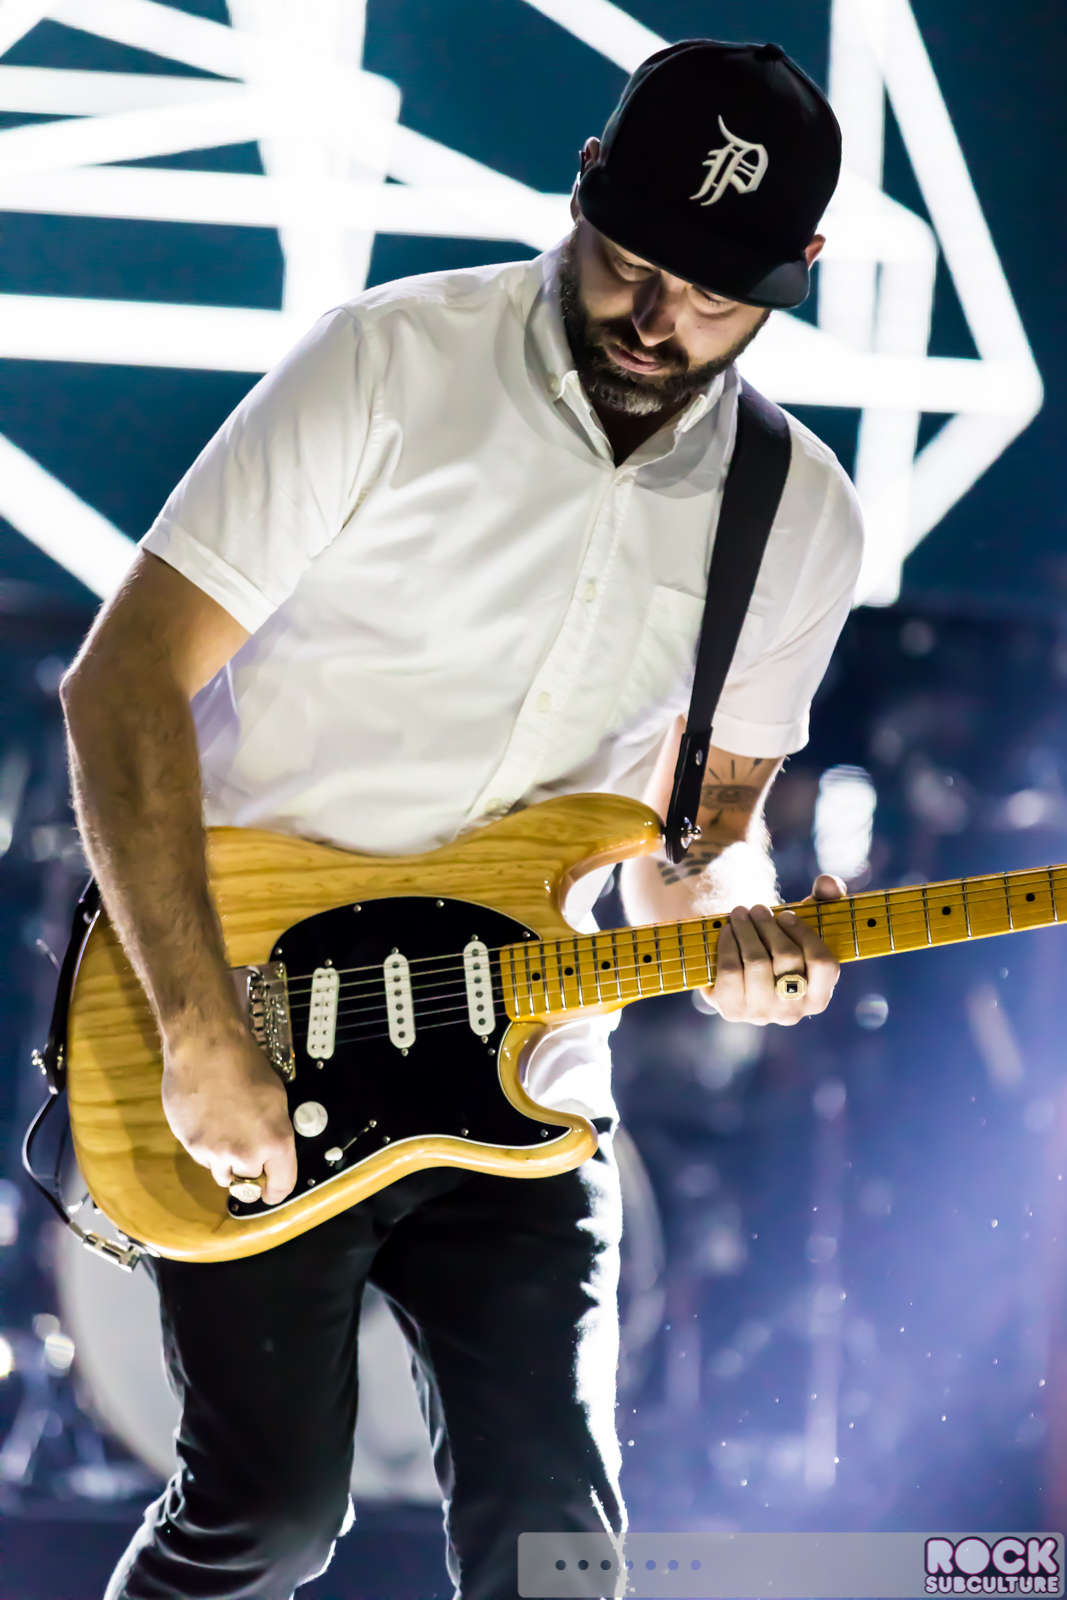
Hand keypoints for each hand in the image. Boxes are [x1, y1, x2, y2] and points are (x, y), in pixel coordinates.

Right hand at [161, 1024, 296, 1204]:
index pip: (281, 1185)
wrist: (205, 1047)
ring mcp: (214, 1152)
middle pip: (248, 1182)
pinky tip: (206, 1120)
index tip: (271, 1192)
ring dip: (224, 1161)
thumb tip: (269, 1151)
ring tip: (223, 1130)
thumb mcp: (275, 1099)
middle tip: (244, 1146)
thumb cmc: (245, 1065)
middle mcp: (245, 1154)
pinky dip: (204, 1146)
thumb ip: (273, 1133)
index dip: (276, 1191)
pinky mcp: (189, 1145)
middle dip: (248, 1169)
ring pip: (222, 1173)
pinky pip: (201, 1157)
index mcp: (275, 1141)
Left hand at [702, 873, 845, 1024]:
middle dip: (769, 926)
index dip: (804, 933)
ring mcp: (763, 1014)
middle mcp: (794, 1012)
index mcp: (819, 997)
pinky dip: (728, 944)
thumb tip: (828, 882)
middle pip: (787, 958)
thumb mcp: (805, 922)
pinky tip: (727, 931)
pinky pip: (731, 971)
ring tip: (740, 913)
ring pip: (758, 962)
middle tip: (757, 908)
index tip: (785, 914)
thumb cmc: (780, 944)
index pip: (824, 963)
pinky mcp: (733, 1010)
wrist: (739, 971)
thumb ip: (825, 898)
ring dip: (746, 930)